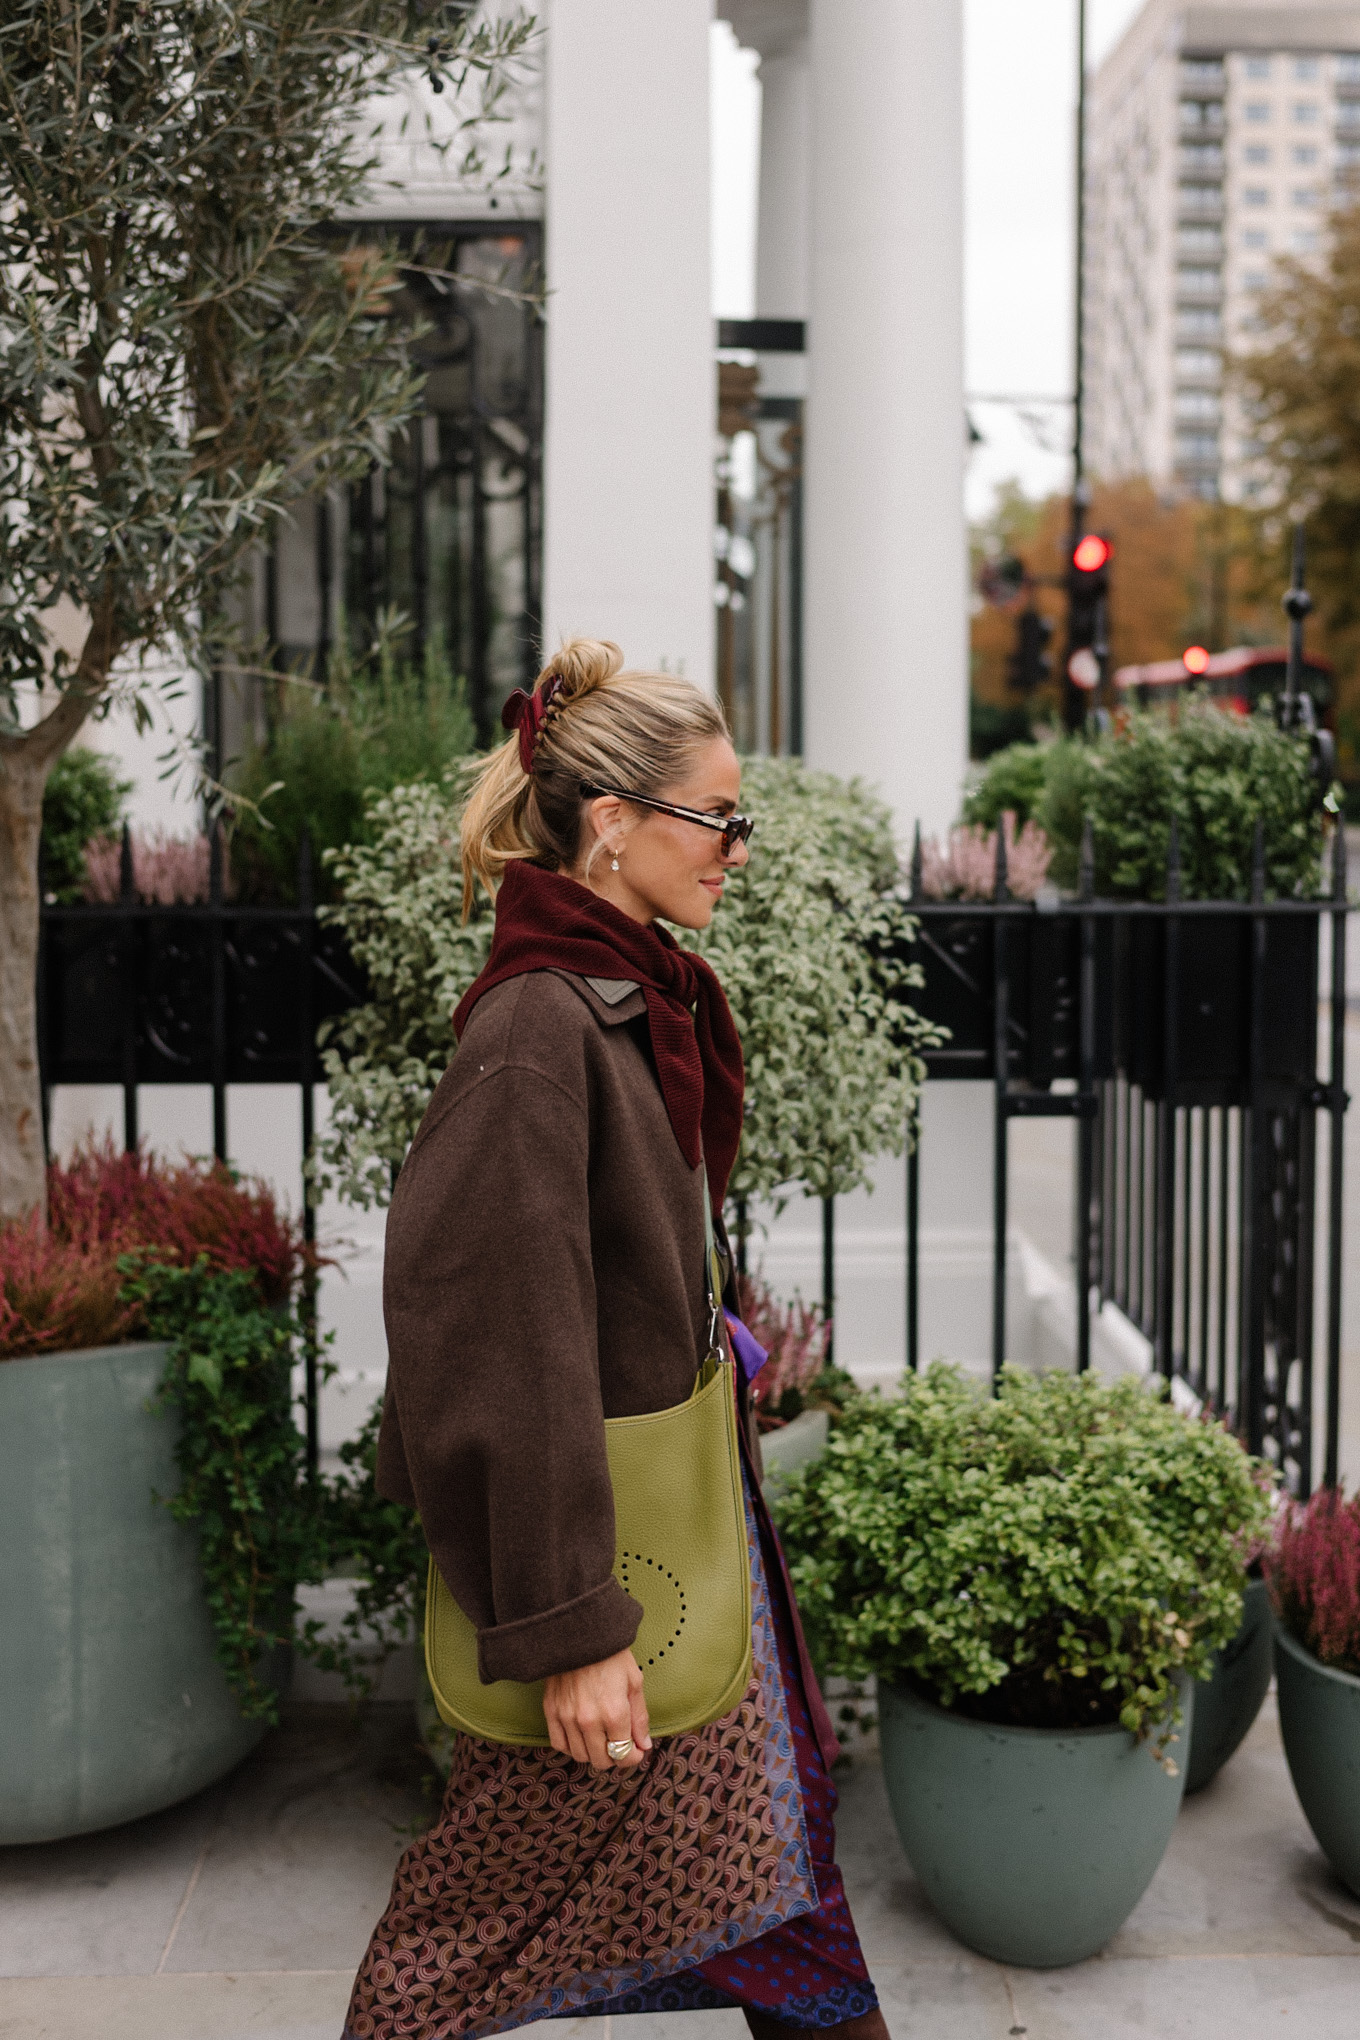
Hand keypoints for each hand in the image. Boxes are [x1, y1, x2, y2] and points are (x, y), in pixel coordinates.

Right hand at [543, 1647, 651, 1769]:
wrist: (579, 1633)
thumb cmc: (610, 1655)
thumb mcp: (634, 1682)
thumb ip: (639, 1718)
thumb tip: (644, 1745)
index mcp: (614, 1712)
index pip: (624, 1754)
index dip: (633, 1757)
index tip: (636, 1752)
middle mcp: (589, 1720)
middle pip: (601, 1760)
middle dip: (614, 1758)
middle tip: (619, 1746)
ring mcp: (567, 1717)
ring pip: (580, 1756)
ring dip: (593, 1754)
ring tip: (601, 1741)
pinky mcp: (551, 1711)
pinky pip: (559, 1744)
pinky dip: (571, 1747)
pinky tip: (580, 1737)